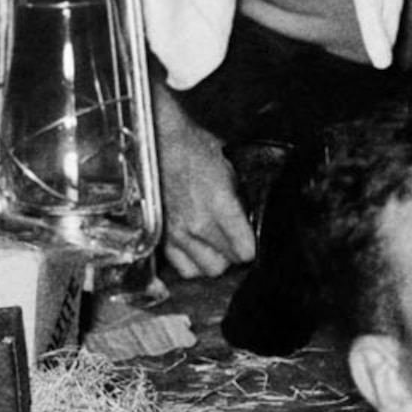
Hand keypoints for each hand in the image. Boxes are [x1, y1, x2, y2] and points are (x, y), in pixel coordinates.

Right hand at [153, 102, 255, 279]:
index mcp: (219, 203)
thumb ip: (242, 197)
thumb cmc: (192, 148)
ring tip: (215, 244)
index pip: (245, 250)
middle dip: (233, 254)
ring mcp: (176, 232)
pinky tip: (197, 247)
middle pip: (226, 264)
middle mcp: (197, 223)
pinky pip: (182, 267)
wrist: (159, 141)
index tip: (251, 239)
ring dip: (213, 259)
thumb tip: (252, 217)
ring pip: (205, 270)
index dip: (251, 245)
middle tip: (234, 240)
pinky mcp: (161, 236)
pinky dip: (192, 262)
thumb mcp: (231, 166)